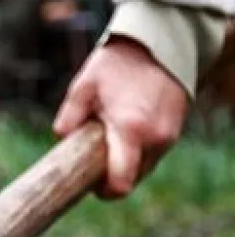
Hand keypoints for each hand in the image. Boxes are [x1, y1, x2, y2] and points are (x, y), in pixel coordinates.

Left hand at [53, 35, 189, 198]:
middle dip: (111, 177)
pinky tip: (125, 133)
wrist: (160, 45)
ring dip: (125, 164)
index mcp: (131, 131)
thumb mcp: (83, 87)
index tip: (90, 184)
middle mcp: (155, 138)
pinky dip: (138, 153)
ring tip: (109, 140)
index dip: (104, 192)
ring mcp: (169, 137)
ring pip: (144, 169)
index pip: (120, 184)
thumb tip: (61, 142)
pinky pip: (153, 155)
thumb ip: (69, 118)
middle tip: (93, 159)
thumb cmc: (117, 65)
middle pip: (131, 180)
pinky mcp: (175, 132)